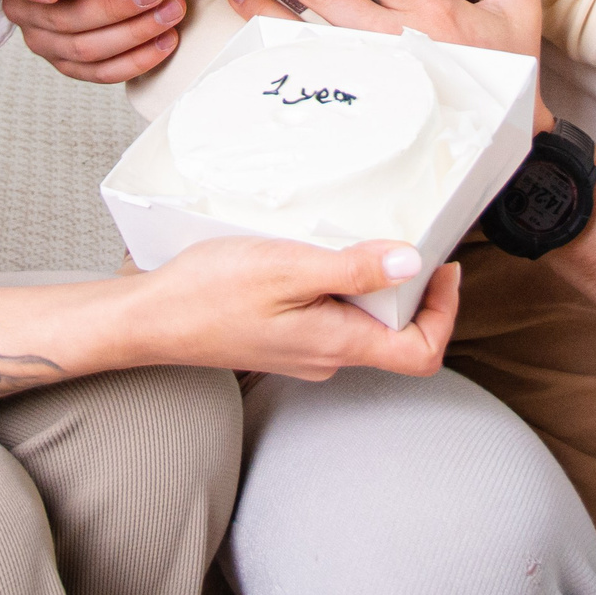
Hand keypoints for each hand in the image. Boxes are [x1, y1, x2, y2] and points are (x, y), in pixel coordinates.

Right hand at [0, 0, 186, 84]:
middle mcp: (24, 13)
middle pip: (67, 19)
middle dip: (117, 6)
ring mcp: (45, 43)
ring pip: (87, 49)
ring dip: (136, 32)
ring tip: (170, 11)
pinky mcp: (68, 63)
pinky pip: (101, 73)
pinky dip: (137, 60)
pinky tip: (165, 41)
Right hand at [127, 237, 458, 378]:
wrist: (151, 320)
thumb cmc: (208, 295)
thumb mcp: (288, 268)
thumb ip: (352, 270)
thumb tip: (411, 262)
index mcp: (338, 344)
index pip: (421, 351)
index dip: (444, 311)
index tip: (444, 268)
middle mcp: (327, 356)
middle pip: (397, 334)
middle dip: (410, 287)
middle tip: (405, 238)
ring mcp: (305, 351)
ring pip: (362, 323)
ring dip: (372, 283)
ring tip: (357, 239)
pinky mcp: (285, 340)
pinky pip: (331, 317)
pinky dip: (338, 286)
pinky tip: (314, 256)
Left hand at [228, 0, 552, 130]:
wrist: (507, 143)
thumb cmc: (510, 74)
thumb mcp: (522, 10)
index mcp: (429, 11)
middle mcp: (393, 39)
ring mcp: (370, 73)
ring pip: (307, 26)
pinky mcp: (357, 100)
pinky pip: (307, 66)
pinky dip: (275, 44)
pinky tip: (250, 28)